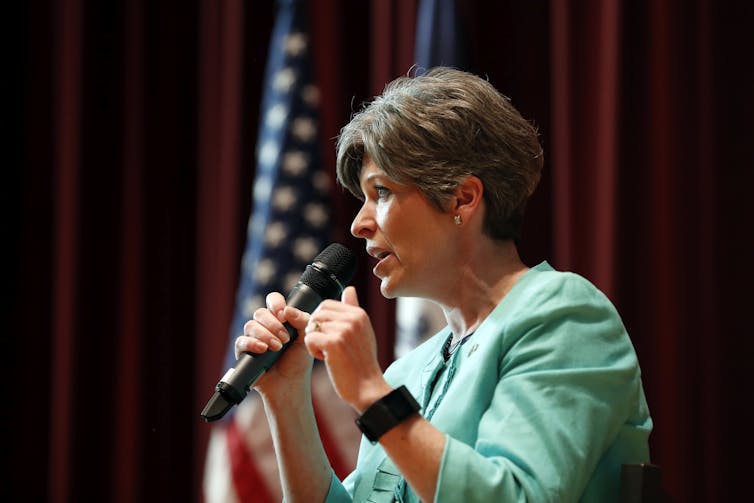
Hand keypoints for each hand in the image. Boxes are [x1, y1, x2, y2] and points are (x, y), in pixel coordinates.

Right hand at [235, 292, 313, 394]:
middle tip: (286, 339)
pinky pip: (241, 341)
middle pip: (260, 312)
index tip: (283, 314)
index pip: (273, 300)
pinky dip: (252, 343)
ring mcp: (253, 338)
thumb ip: (302, 320)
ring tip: (277, 347)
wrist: (290, 384)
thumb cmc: (298, 361)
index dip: (276, 303)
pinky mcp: (244, 352)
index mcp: (279, 319)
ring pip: (250, 325)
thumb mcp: (306, 338)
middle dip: (274, 324)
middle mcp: (265, 326)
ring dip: (265, 335)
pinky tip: (263, 349)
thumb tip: (287, 309)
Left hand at [304, 286, 391, 412]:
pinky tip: (325, 359)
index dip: (321, 321)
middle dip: (315, 330)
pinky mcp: (334, 343)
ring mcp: (344, 330)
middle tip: (326, 346)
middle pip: (317, 314)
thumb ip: (353, 309)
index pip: (326, 304)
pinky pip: (309, 338)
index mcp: (359, 314)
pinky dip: (312, 350)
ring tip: (328, 353)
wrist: (367, 388)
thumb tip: (349, 289)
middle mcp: (353, 318)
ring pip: (311, 326)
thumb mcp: (362, 332)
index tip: (330, 337)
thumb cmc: (361, 362)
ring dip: (314, 341)